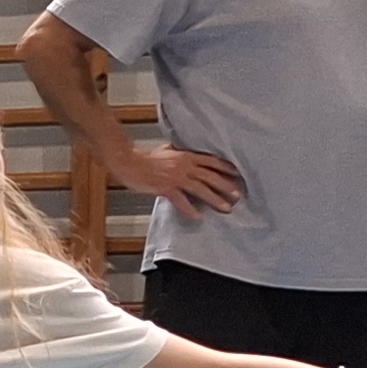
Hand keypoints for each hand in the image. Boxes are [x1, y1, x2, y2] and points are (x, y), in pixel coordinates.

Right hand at [119, 142, 242, 218]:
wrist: (128, 163)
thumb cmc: (145, 158)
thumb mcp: (166, 150)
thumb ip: (180, 152)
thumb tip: (187, 152)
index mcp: (186, 156)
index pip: (211, 161)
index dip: (226, 168)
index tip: (237, 174)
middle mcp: (184, 166)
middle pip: (210, 176)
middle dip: (226, 186)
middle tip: (238, 195)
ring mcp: (175, 178)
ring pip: (201, 189)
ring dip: (215, 199)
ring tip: (226, 208)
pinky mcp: (166, 188)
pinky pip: (181, 201)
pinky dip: (190, 210)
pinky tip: (198, 217)